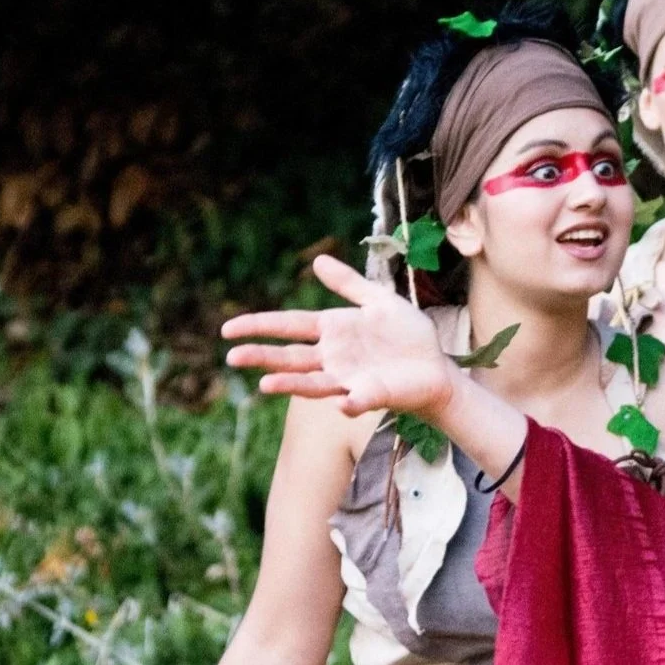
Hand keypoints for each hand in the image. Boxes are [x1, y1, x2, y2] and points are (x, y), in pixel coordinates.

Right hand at [224, 255, 461, 421]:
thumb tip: (318, 260)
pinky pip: (357, 400)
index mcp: (332, 330)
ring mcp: (350, 378)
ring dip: (291, 384)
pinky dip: (349, 403)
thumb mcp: (379, 301)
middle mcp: (333, 357)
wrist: (436, 367)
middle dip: (262, 356)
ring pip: (313, 382)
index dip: (259, 325)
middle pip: (290, 356)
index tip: (228, 329)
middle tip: (232, 357)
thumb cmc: (407, 336)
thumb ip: (349, 284)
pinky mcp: (373, 395)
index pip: (288, 325)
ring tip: (265, 384)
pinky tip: (341, 403)